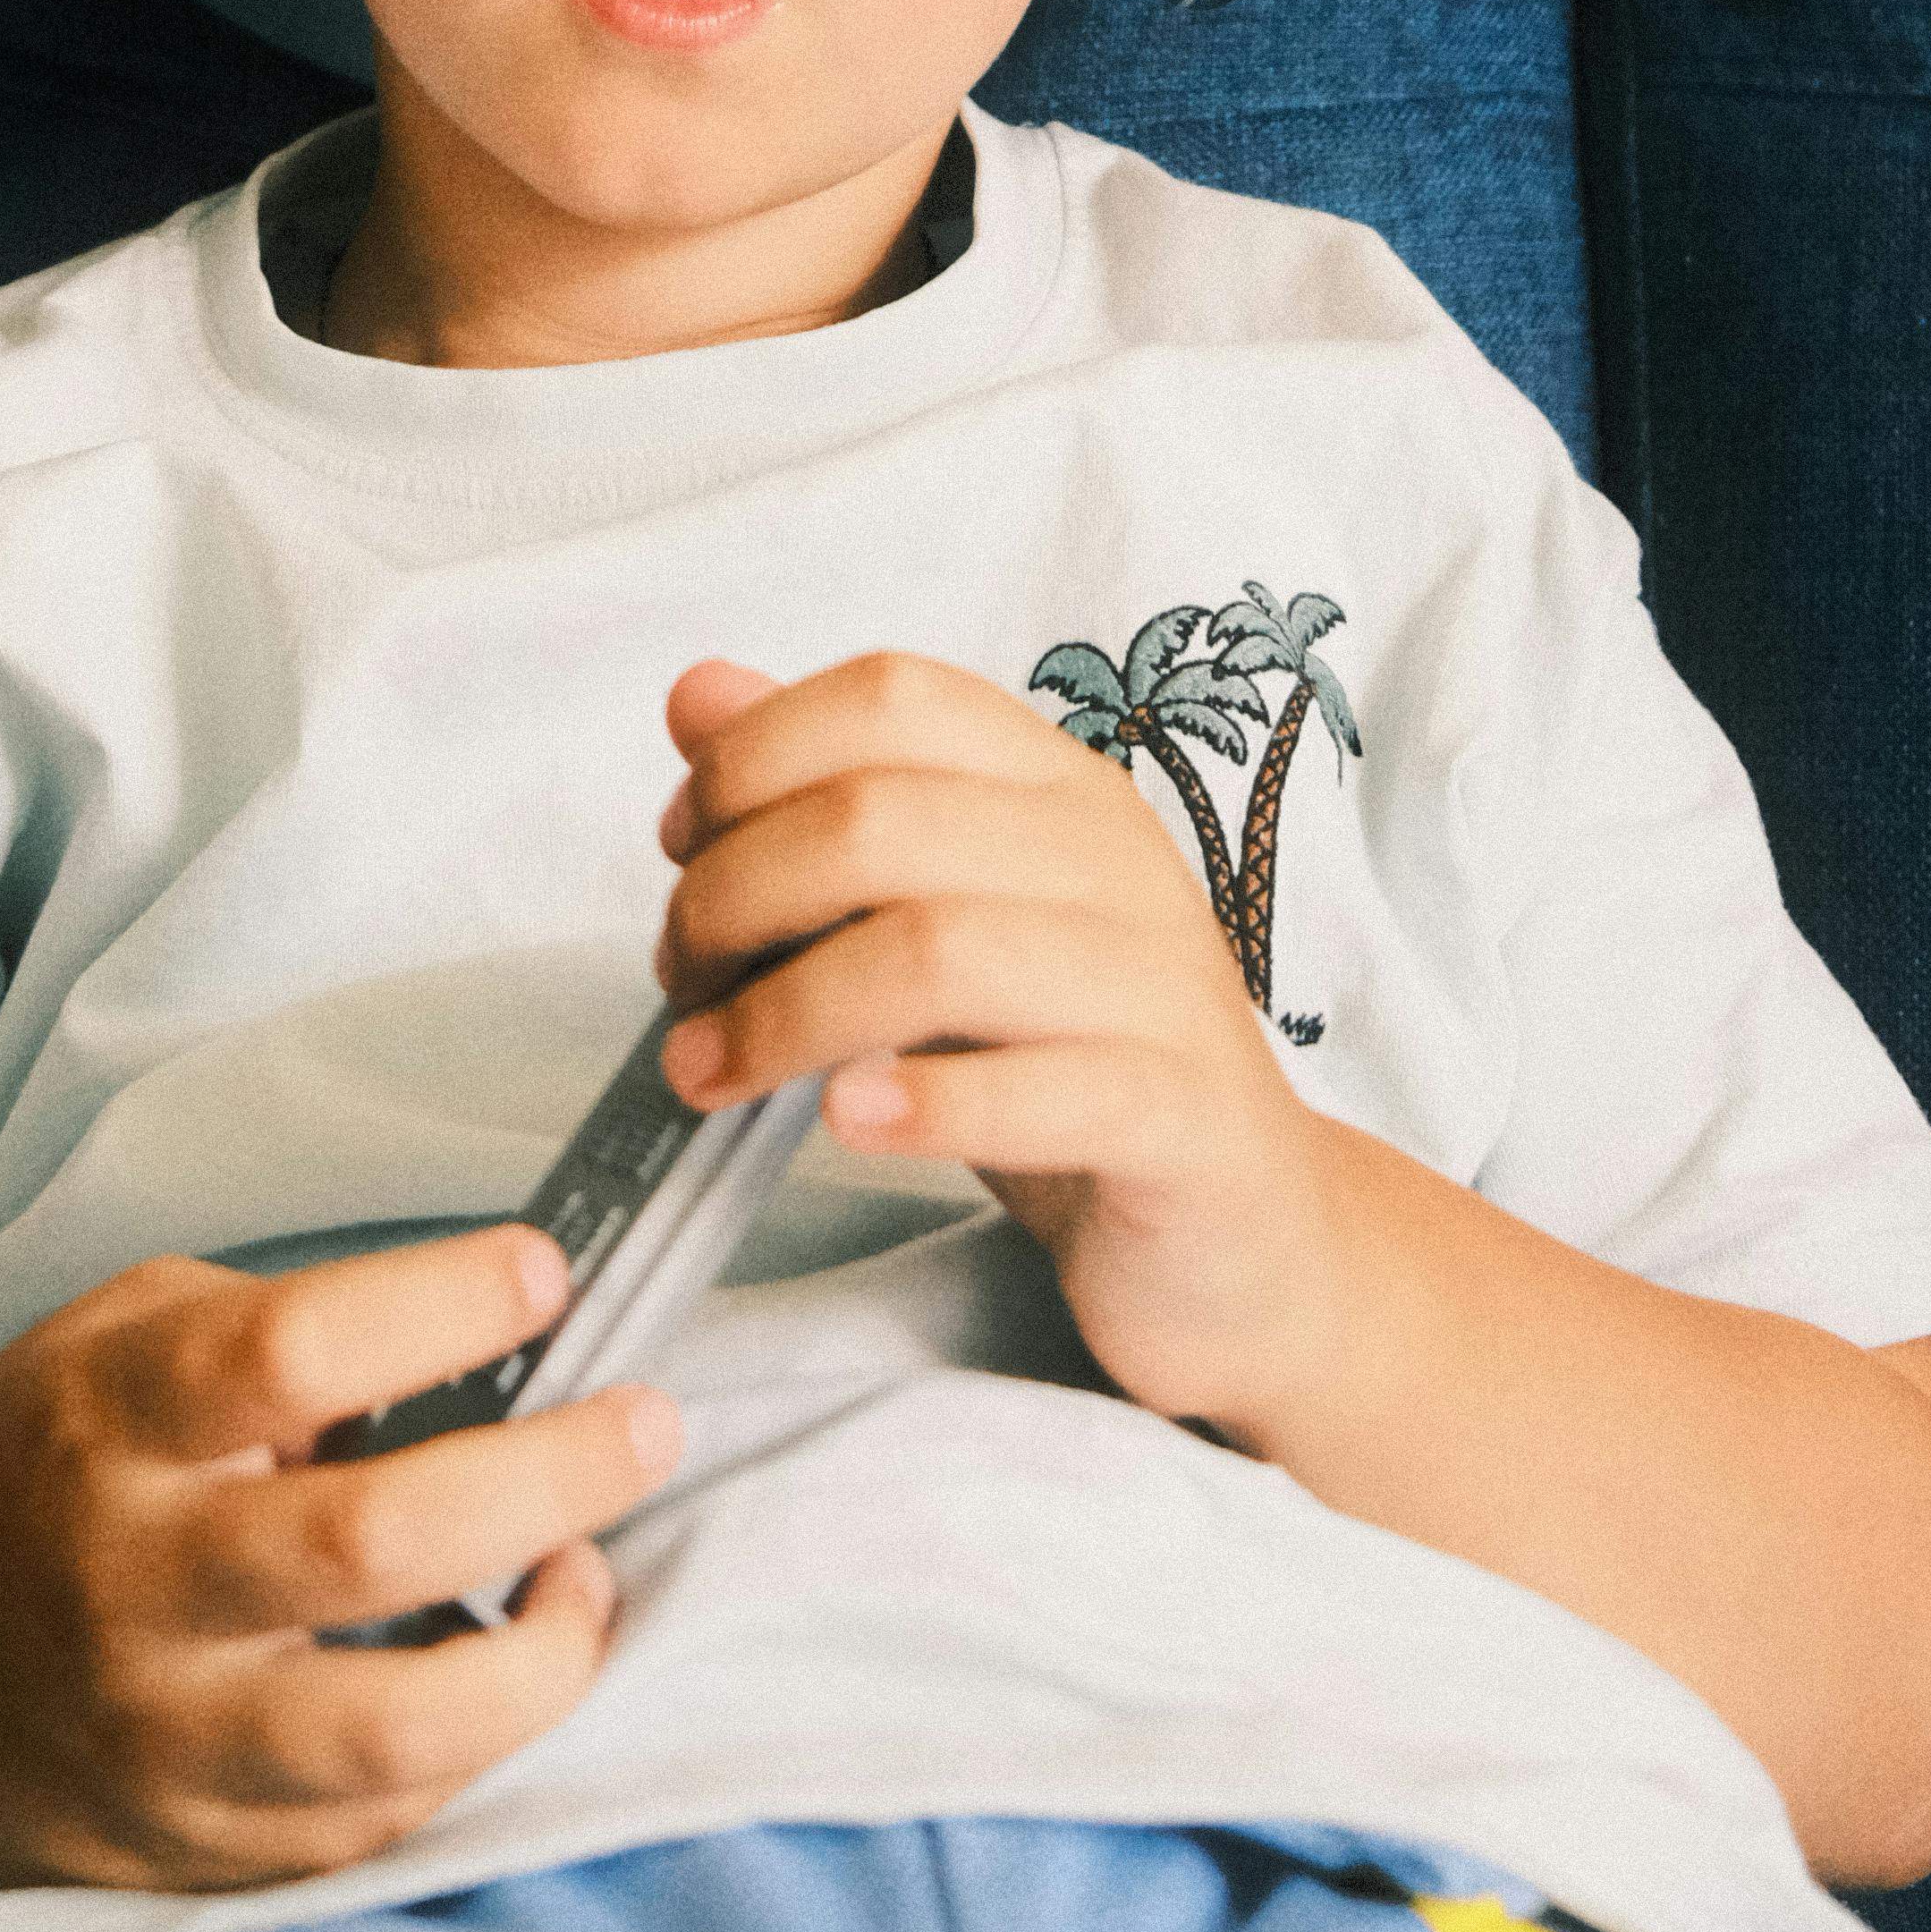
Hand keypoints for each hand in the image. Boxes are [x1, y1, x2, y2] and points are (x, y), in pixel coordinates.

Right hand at [0, 1231, 671, 1931]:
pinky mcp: (196, 1854)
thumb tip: (465, 1347)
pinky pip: (376, 1821)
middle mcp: (128, 1588)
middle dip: (550, 1475)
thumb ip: (268, 1334)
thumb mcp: (105, 1345)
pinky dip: (471, 1743)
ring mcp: (163, 1742)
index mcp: (103, 1426)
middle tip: (643, 1421)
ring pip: (394, 1732)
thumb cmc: (17, 1480)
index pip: (290, 1354)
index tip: (543, 1270)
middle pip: (373, 1543)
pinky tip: (506, 1661)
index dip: (440, 1303)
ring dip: (543, 1654)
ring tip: (586, 1571)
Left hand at [651, 650, 1332, 1439]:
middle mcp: (1112, 859)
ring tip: (713, 1073)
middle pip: (879, 819)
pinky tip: (847, 1120)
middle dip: (736, 897)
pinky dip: (923, 1102)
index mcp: (1054, 785)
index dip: (752, 757)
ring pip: (937, 949)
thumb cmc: (1065, 1065)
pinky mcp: (1181, 1117)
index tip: (683, 851)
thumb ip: (827, 806)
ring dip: (785, 1015)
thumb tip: (698, 696)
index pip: (889, 696)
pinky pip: (1046, 1088)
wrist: (1247, 1235)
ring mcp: (1157, 986)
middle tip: (684, 987)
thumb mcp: (941, 917)